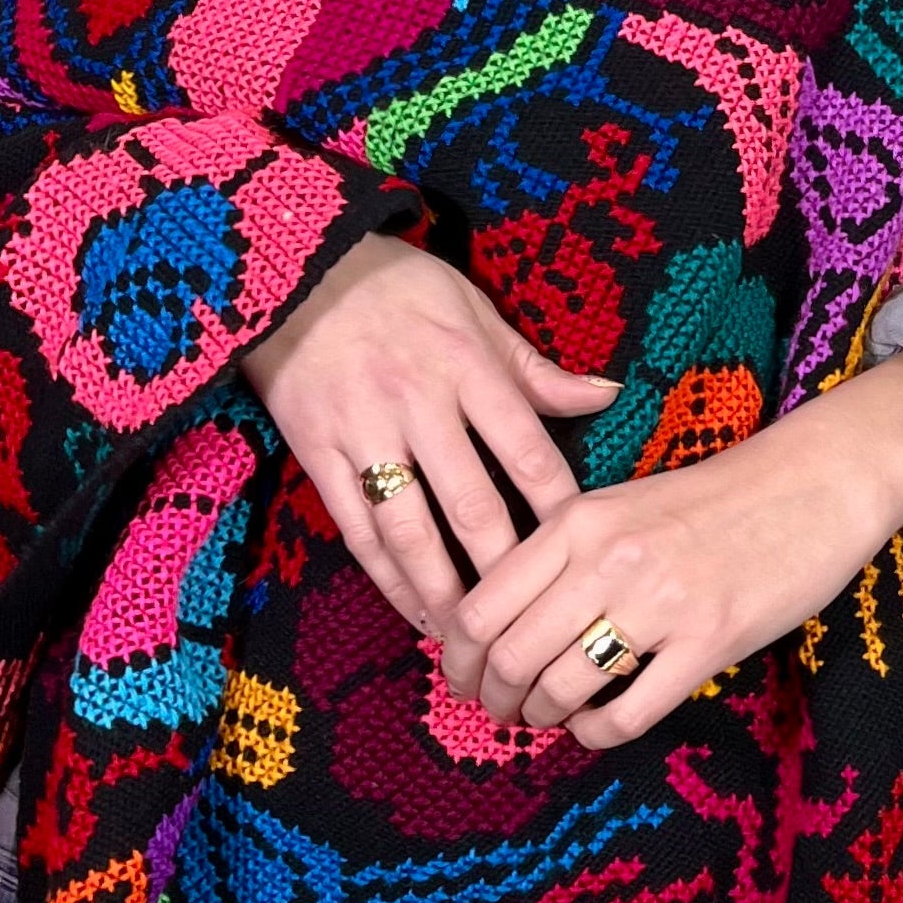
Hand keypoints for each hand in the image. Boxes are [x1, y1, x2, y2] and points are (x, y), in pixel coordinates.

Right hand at [240, 232, 618, 645]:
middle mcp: (419, 405)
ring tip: (472, 635)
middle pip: (473, 502)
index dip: (557, 509)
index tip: (581, 557)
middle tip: (535, 620)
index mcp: (468, 368)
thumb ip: (534, 368)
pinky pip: (356, 528)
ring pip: (410, 529)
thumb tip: (607, 396)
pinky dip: (387, 577)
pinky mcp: (317, 452)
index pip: (528, 452)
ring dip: (444, 588)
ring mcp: (364, 432)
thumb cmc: (397, 286)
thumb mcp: (474, 310)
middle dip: (505, 568)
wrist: (295, 266)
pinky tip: (414, 610)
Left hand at [444, 350, 902, 748]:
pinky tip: (598, 726)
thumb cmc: (715, 498)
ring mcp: (659, 603)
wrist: (815, 481)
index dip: (459, 659)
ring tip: (548, 719)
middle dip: (493, 699)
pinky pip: (628, 714)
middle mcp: (607, 561)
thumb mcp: (621, 505)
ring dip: (542, 718)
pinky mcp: (709, 642)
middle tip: (500, 712)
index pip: (481, 606)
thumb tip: (506, 623)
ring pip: (561, 689)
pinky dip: (597, 734)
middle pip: (510, 656)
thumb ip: (563, 554)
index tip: (465, 678)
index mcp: (577, 521)